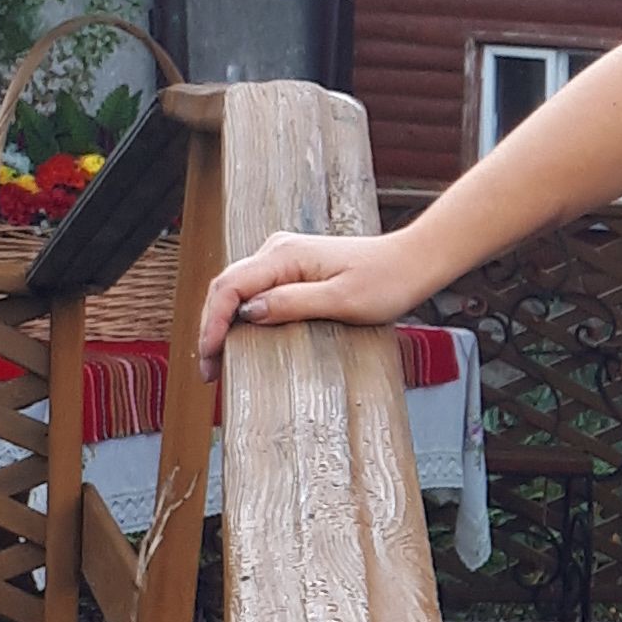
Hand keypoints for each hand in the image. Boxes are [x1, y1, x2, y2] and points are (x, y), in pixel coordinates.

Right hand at [198, 226, 436, 369]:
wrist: (412, 262)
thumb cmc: (386, 281)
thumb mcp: (343, 301)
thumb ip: (294, 303)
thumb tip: (249, 312)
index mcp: (285, 255)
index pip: (230, 287)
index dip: (214, 323)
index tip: (210, 356)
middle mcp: (277, 250)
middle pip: (226, 287)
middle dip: (211, 327)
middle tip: (209, 370)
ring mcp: (283, 258)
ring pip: (236, 289)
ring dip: (222, 322)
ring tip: (218, 360)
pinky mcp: (292, 269)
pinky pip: (254, 291)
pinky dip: (239, 315)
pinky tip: (240, 338)